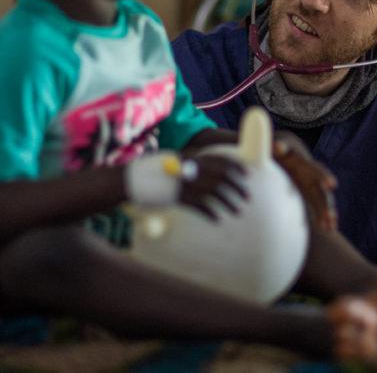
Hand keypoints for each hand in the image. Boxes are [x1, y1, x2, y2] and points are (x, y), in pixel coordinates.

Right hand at [126, 152, 248, 221]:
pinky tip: (218, 219)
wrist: (129, 180)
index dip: (235, 167)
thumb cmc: (152, 171)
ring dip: (229, 202)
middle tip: (248, 197)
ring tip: (238, 211)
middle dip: (237, 186)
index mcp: (190, 157)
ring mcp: (183, 182)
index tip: (247, 174)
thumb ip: (190, 163)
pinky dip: (210, 212)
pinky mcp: (175, 197)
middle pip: (220, 176)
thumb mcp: (172, 161)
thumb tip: (209, 171)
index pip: (219, 160)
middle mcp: (189, 168)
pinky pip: (198, 205)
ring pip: (213, 192)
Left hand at [273, 131, 337, 229]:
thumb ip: (279, 147)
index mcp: (306, 165)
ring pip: (322, 201)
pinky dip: (323, 216)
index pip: (317, 170)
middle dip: (327, 203)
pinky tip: (328, 228)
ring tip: (331, 227)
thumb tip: (277, 146)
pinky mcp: (310, 194)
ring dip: (327, 213)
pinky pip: (318, 207)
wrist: (287, 154)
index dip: (324, 177)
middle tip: (330, 216)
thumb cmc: (280, 150)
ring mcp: (313, 186)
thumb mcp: (279, 147)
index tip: (331, 185)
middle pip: (323, 190)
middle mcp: (313, 177)